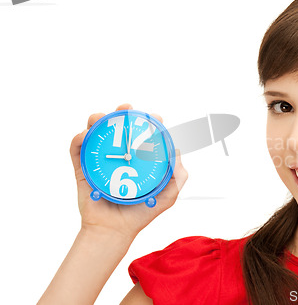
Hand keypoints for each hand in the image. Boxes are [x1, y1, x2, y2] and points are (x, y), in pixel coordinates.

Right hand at [70, 103, 187, 240]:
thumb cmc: (141, 213)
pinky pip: (76, 150)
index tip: (153, 117)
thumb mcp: (168, 194)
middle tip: (125, 110)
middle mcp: (118, 156)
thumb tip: (176, 151)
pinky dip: (78, 139)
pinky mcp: (82, 169)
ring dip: (97, 120)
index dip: (147, 122)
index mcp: (137, 159)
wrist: (115, 230)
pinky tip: (85, 135)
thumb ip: (178, 175)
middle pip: (117, 128)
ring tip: (100, 119)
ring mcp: (99, 161)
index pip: (142, 134)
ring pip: (95, 132)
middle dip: (121, 114)